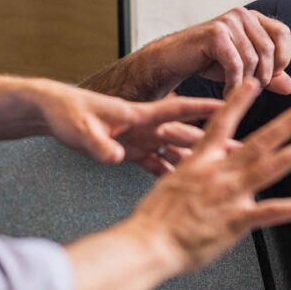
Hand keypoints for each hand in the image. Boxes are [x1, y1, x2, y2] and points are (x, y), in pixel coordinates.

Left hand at [38, 83, 219, 174]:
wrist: (49, 111)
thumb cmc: (65, 112)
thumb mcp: (82, 130)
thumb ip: (100, 145)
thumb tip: (114, 157)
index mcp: (138, 115)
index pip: (179, 108)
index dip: (205, 107)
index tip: (233, 103)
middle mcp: (144, 127)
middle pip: (186, 133)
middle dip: (214, 140)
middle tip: (241, 149)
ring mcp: (139, 139)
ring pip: (176, 151)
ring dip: (198, 161)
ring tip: (223, 171)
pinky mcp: (130, 151)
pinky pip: (157, 165)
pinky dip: (171, 175)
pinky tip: (186, 186)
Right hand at [126, 80, 290, 272]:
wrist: (148, 243)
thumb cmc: (154, 218)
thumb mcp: (171, 182)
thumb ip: (194, 169)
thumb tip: (206, 162)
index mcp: (200, 161)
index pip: (221, 124)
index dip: (238, 102)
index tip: (253, 85)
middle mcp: (218, 173)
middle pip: (257, 142)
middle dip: (285, 123)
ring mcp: (229, 195)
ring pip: (270, 168)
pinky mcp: (236, 221)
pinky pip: (272, 212)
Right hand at [165, 8, 290, 94]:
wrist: (175, 59)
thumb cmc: (210, 61)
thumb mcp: (245, 69)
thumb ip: (269, 76)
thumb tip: (290, 87)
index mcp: (254, 18)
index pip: (282, 33)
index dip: (282, 58)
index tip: (270, 78)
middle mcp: (243, 14)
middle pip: (268, 50)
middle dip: (263, 76)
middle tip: (250, 91)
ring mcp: (228, 21)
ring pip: (252, 59)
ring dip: (246, 83)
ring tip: (236, 94)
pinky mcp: (215, 33)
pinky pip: (235, 63)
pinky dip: (234, 83)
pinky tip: (227, 93)